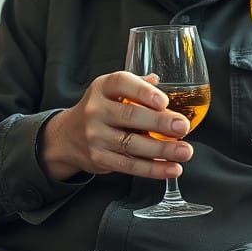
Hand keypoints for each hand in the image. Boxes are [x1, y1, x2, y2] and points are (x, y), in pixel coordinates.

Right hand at [40, 72, 192, 181]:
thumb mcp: (112, 91)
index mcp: (103, 87)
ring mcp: (96, 136)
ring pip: (132, 144)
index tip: (164, 101)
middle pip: (131, 116)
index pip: (122, 84)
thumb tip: (159, 81)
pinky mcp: (99, 159)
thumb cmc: (99, 109)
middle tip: (183, 127)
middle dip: (160, 123)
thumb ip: (136, 85)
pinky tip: (171, 168)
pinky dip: (153, 169)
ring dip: (162, 150)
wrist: (67, 137)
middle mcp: (96, 110)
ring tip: (185, 151)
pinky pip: (130, 165)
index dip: (144, 92)